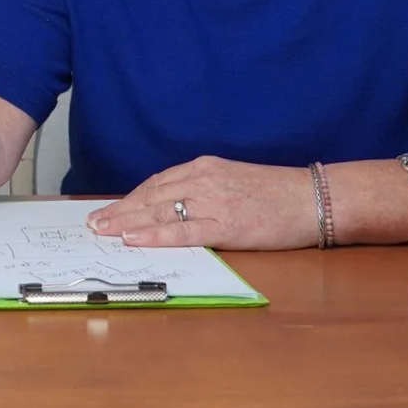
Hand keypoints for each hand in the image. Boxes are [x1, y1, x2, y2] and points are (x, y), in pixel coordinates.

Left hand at [85, 156, 318, 250]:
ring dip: (127, 223)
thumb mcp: (235, 181)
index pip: (157, 184)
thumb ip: (206, 191)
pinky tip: (134, 239)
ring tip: (103, 232)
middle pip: (151, 196)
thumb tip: (176, 210)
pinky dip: (155, 235)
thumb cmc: (279, 194)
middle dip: (119, 211)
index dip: (129, 199)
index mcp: (205, 167)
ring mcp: (214, 201)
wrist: (314, 197)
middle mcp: (204, 179)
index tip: (108, 210)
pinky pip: (183, 231)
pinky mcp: (226, 224)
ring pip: (160, 212)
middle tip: (93, 224)